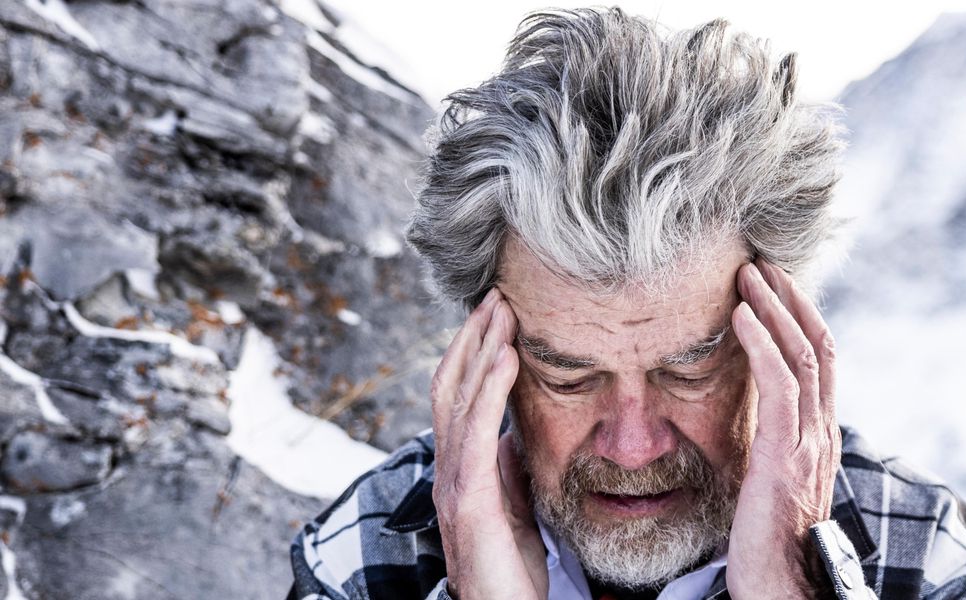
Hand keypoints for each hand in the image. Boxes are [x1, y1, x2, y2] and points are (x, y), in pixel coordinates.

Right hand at [430, 288, 547, 599]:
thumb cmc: (513, 568)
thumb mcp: (514, 504)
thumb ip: (509, 467)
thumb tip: (514, 431)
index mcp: (461, 468)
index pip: (459, 397)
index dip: (473, 353)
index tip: (496, 314)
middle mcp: (449, 470)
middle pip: (451, 387)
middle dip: (473, 338)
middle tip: (496, 294)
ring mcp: (454, 484)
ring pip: (459, 400)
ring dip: (481, 350)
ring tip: (502, 311)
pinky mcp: (468, 501)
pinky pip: (476, 434)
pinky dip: (489, 389)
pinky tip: (506, 357)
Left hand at [726, 259, 841, 598]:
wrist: (784, 592)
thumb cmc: (768, 547)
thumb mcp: (771, 485)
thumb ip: (771, 450)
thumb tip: (751, 425)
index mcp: (817, 438)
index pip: (819, 363)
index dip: (800, 319)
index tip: (773, 287)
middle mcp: (821, 434)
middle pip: (818, 347)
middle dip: (791, 299)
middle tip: (762, 263)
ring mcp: (808, 443)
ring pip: (802, 356)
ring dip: (773, 308)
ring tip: (747, 274)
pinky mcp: (786, 456)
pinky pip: (780, 387)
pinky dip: (760, 344)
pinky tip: (739, 316)